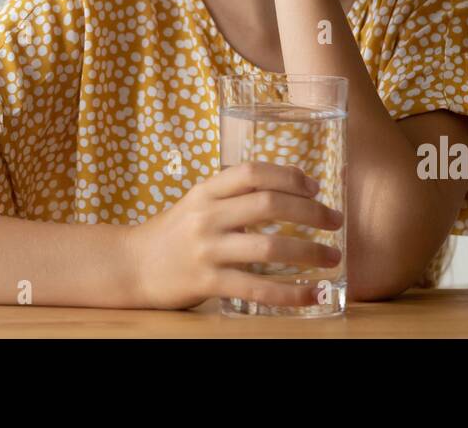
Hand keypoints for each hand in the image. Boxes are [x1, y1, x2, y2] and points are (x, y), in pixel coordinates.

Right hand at [125, 162, 344, 309]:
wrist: (131, 266)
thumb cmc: (173, 233)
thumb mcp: (197, 203)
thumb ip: (233, 195)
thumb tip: (290, 190)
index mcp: (205, 191)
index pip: (252, 172)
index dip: (288, 176)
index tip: (315, 187)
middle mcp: (206, 216)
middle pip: (268, 204)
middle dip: (311, 212)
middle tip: (336, 221)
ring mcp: (206, 250)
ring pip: (268, 246)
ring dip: (309, 251)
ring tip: (334, 257)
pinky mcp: (207, 282)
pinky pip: (257, 287)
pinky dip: (291, 293)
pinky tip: (313, 295)